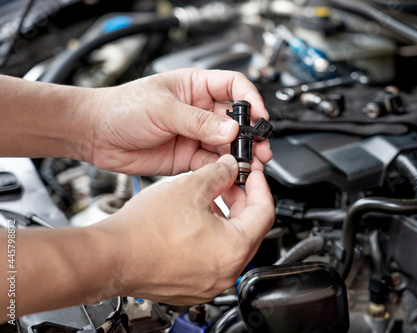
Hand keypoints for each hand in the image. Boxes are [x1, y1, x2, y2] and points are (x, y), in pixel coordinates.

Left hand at [85, 68, 271, 175]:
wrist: (95, 135)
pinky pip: (213, 163)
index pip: (234, 87)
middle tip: (261, 147)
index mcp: (195, 87)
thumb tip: (229, 130)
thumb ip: (197, 121)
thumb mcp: (162, 108)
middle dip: (251, 133)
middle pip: (237, 119)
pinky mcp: (188, 156)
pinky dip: (224, 169)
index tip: (259, 116)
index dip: (251, 100)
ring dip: (240, 154)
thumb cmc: (121, 108)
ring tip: (249, 164)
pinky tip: (229, 173)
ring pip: (228, 144)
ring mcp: (195, 134)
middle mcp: (200, 111)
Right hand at [93, 154, 274, 304]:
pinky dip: (210, 237)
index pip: (265, 211)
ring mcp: (209, 283)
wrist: (110, 257)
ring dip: (225, 218)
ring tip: (208, 197)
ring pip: (229, 244)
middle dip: (241, 200)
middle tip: (230, 181)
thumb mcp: (190, 187)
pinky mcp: (192, 287)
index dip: (260, 185)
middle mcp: (226, 273)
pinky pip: (212, 258)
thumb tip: (229, 169)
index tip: (253, 174)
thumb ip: (219, 174)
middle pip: (248, 229)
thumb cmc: (144, 231)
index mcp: (234, 249)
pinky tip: (194, 220)